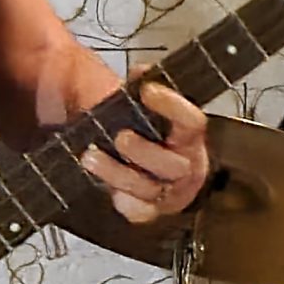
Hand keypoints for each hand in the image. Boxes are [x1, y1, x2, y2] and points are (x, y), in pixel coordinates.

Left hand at [82, 80, 209, 224]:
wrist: (136, 161)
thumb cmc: (144, 131)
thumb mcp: (142, 105)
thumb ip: (142, 88)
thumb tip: (142, 71)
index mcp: (189, 136)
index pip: (192, 121)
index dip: (172, 106)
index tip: (147, 90)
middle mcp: (186, 164)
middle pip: (173, 164)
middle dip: (144, 151)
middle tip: (120, 137)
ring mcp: (170, 191)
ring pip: (150, 188)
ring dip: (118, 173)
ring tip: (91, 158)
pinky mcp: (151, 210)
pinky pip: (140, 212)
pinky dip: (125, 203)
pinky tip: (111, 192)